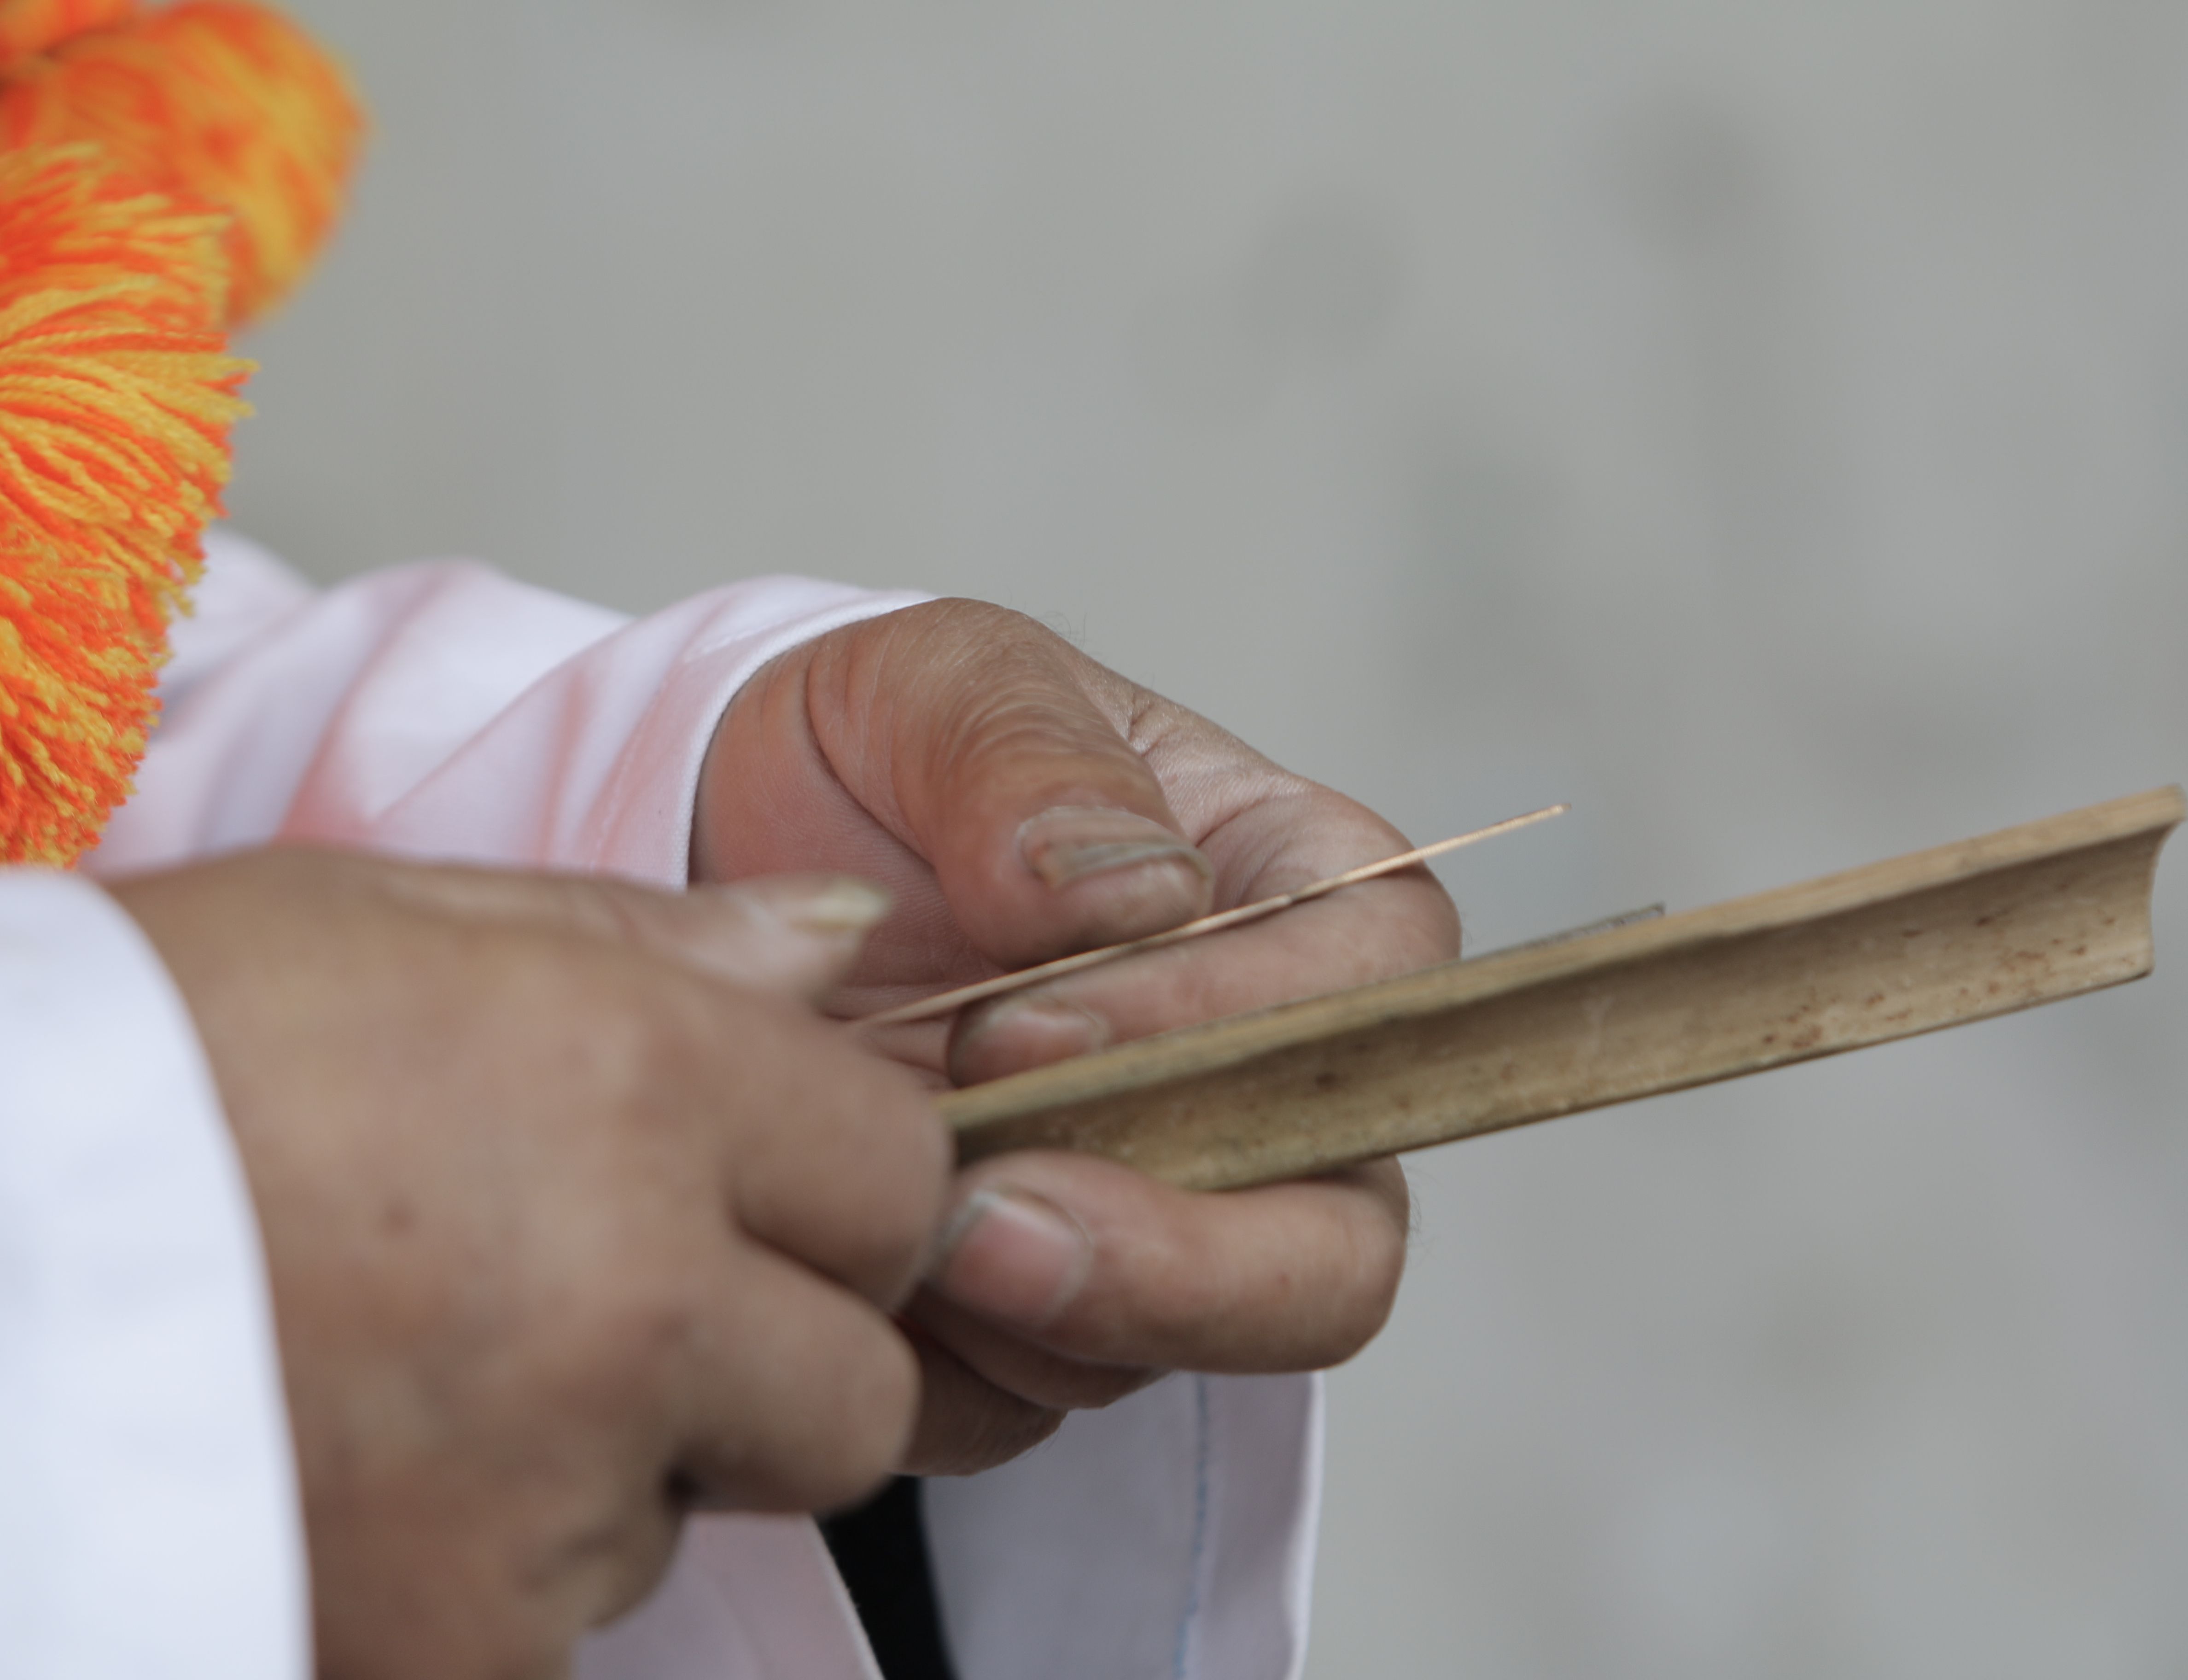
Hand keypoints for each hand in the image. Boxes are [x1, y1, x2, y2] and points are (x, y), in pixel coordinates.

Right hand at [108, 850, 947, 1678]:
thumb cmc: (131, 1068)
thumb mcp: (381, 919)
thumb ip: (651, 939)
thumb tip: (844, 940)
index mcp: (634, 1089)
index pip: (902, 1179)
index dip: (844, 1191)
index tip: (765, 1192)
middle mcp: (632, 1302)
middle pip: (862, 1387)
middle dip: (783, 1358)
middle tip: (621, 1308)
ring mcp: (552, 1497)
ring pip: (708, 1505)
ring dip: (625, 1458)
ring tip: (433, 1373)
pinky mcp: (465, 1648)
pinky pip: (575, 1616)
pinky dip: (507, 1565)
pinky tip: (376, 1469)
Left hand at [693, 599, 1458, 1472]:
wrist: (733, 852)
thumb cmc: (881, 754)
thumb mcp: (942, 684)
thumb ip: (1030, 759)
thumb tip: (1130, 894)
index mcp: (1306, 898)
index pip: (1362, 1001)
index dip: (1216, 1036)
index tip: (1014, 1026)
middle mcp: (1270, 1083)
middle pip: (1335, 1246)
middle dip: (1176, 1268)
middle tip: (981, 1231)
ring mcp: (1172, 1214)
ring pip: (1182, 1347)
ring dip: (1028, 1318)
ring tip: (872, 1230)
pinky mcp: (1055, 1314)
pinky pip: (1031, 1406)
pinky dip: (935, 1367)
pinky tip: (839, 1272)